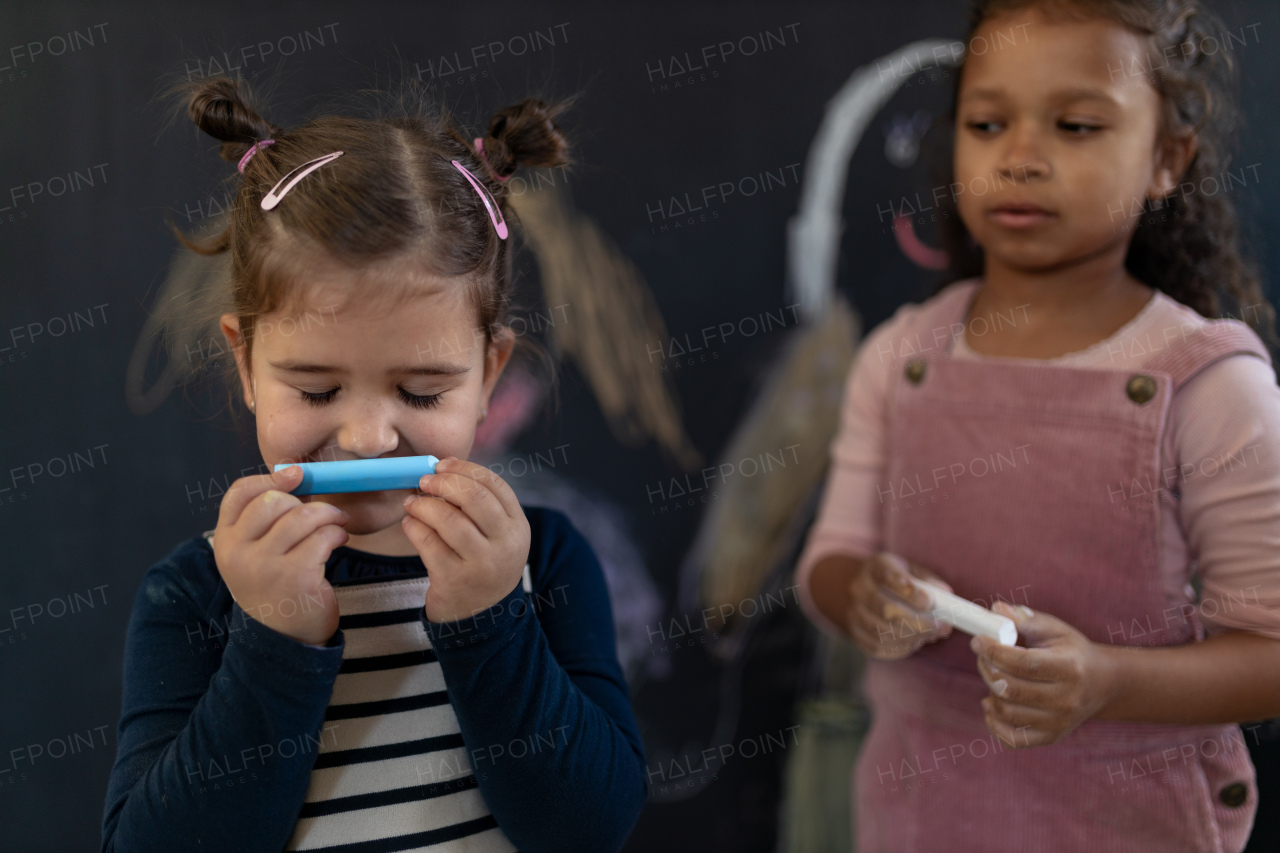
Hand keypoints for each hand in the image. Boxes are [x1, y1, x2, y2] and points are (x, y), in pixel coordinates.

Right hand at [211, 465, 348, 644]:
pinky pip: (322, 537)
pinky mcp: (295, 577)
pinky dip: (337, 533)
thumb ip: (266, 520)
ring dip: (328, 514)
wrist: (285, 638)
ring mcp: (265, 566)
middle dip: (305, 501)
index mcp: (225, 541)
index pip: (239, 494)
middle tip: (322, 513)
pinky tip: (339, 540)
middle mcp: (238, 553)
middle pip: (273, 501)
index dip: (270, 479)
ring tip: (336, 524)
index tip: (297, 475)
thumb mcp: (257, 552)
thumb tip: (296, 475)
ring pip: (301, 516)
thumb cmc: (276, 586)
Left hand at [401, 456, 530, 623]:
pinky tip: (409, 524)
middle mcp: (505, 544)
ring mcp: (481, 564)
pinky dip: (413, 528)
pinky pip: (428, 543)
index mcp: (518, 527)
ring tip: (412, 503)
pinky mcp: (454, 579)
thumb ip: (480, 505)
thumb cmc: (482, 564)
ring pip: (449, 519)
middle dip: (444, 483)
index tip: (442, 464)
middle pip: (474, 497)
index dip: (465, 468)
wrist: (479, 616)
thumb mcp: (496, 536)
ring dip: (424, 505)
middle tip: (424, 481)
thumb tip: (443, 468)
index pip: (495, 485)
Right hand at [846, 552, 953, 659]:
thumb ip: (926, 580)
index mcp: (874, 567)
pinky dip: (900, 648)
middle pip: (886, 609)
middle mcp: (859, 589)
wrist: (855, 589)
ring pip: (881, 631)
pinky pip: (877, 646)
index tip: (930, 602)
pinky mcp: (855, 633)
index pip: (888, 578)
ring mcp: (853, 612)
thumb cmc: (891, 580)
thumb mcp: (908, 570)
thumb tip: (946, 594)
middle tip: (941, 627)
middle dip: (918, 621)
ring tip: (931, 635)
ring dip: (912, 637)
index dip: (910, 592)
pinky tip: (914, 642)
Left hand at [972, 602, 1118, 747]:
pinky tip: (991, 703)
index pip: (1022, 663)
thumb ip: (1025, 619)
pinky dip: (993, 722)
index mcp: (1069, 668)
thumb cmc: (1071, 652)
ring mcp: (1059, 723)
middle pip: (1010, 688)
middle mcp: (1066, 700)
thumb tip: (996, 610)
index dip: (994, 651)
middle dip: (987, 667)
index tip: (978, 640)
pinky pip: (1012, 738)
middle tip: (984, 655)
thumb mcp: (1054, 629)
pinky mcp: (1050, 737)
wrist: (1101, 684)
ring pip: (1006, 711)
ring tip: (994, 674)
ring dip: (990, 690)